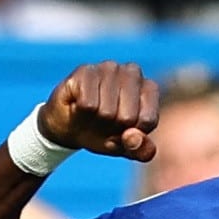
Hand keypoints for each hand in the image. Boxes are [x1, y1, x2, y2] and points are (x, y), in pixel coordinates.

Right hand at [38, 61, 159, 161]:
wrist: (69, 126)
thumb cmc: (104, 132)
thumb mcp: (126, 148)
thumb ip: (141, 150)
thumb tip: (132, 138)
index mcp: (149, 89)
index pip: (147, 121)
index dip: (131, 135)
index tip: (122, 129)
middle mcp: (133, 72)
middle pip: (128, 117)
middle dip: (113, 128)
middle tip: (104, 122)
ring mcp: (109, 68)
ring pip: (107, 112)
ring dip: (96, 121)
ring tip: (92, 113)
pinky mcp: (86, 70)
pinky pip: (87, 105)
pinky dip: (81, 113)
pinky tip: (79, 104)